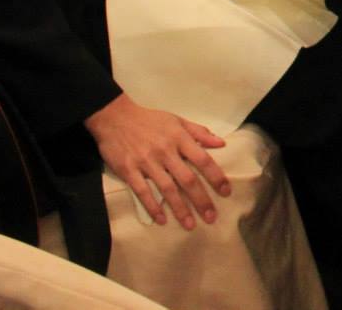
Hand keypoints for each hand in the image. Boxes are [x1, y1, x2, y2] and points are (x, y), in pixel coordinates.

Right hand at [84, 94, 230, 229]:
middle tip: (211, 217)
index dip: (215, 177)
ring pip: (167, 189)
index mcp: (179, 138)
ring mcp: (146, 162)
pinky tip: (162, 220)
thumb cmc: (149, 120)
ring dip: (180, 208)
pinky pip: (142, 192)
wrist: (115, 118)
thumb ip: (199, 133)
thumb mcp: (177, 121)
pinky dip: (152, 207)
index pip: (203, 160)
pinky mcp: (128, 170)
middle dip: (201, 200)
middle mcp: (165, 151)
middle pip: (187, 179)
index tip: (226, 192)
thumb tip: (221, 143)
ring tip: (190, 225)